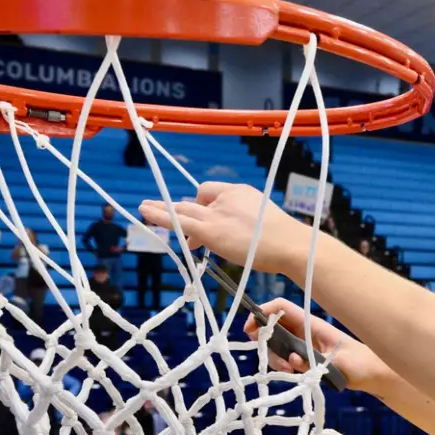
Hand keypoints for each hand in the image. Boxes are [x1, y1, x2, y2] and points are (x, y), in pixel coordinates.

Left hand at [140, 183, 301, 271]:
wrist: (289, 243)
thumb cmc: (285, 238)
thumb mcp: (266, 222)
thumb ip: (247, 225)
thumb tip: (236, 237)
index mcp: (241, 192)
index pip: (213, 192)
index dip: (203, 204)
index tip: (204, 221)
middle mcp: (225, 198)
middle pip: (197, 199)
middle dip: (184, 209)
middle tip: (170, 215)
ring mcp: (216, 213)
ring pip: (183, 209)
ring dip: (162, 209)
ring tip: (145, 208)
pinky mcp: (209, 230)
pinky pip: (178, 220)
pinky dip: (160, 216)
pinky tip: (145, 213)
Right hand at [241, 298, 382, 390]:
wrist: (373, 373)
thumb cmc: (361, 363)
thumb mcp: (339, 363)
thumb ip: (315, 363)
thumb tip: (293, 360)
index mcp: (312, 324)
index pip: (282, 308)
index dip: (263, 312)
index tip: (250, 327)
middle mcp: (305, 331)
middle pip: (273, 327)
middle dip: (263, 339)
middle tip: (264, 354)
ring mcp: (304, 344)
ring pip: (277, 345)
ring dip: (275, 357)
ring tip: (288, 369)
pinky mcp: (305, 358)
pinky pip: (285, 358)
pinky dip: (283, 365)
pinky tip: (293, 373)